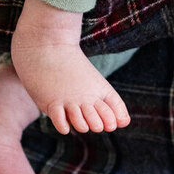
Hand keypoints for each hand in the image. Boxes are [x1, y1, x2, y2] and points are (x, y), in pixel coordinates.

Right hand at [10, 0, 130, 135]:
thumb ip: (112, 103)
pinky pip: (62, 125)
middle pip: (99, 125)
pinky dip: (64, 127)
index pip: (114, 115)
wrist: (48, 46)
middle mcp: (86, 97)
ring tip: (73, 113)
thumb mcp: (96, 82)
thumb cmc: (73, 67)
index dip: (111, 121)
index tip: (101, 113)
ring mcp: (69, 101)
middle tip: (85, 113)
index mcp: (100, 90)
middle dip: (95, 125)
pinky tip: (62, 117)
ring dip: (79, 126)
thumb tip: (125, 123)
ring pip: (82, 127)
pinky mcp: (51, 103)